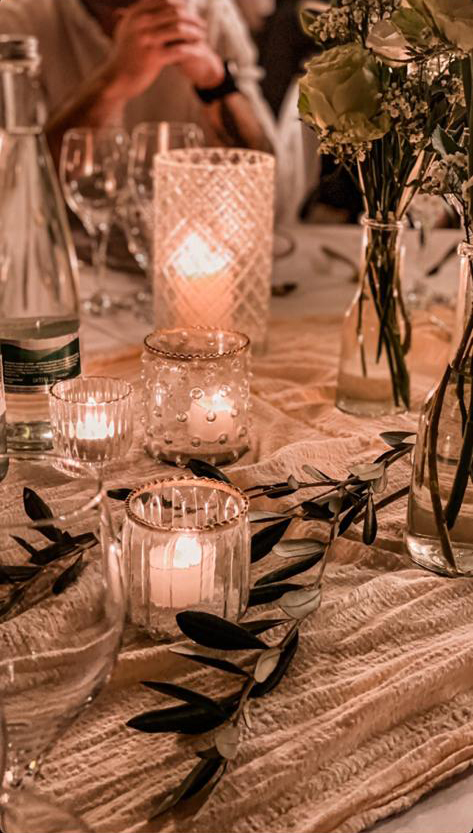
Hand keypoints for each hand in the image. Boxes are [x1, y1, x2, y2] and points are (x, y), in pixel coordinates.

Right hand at [104, 0, 221, 99]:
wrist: (117, 76)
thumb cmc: (125, 53)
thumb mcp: (128, 28)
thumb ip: (140, 14)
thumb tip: (158, 1)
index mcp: (136, 13)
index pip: (165, 1)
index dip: (181, 4)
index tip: (192, 9)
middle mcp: (141, 24)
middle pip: (174, 13)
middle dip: (192, 18)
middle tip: (202, 24)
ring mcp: (147, 41)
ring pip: (179, 30)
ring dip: (195, 32)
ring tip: (203, 36)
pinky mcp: (154, 58)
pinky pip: (179, 50)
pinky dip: (192, 49)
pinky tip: (200, 51)